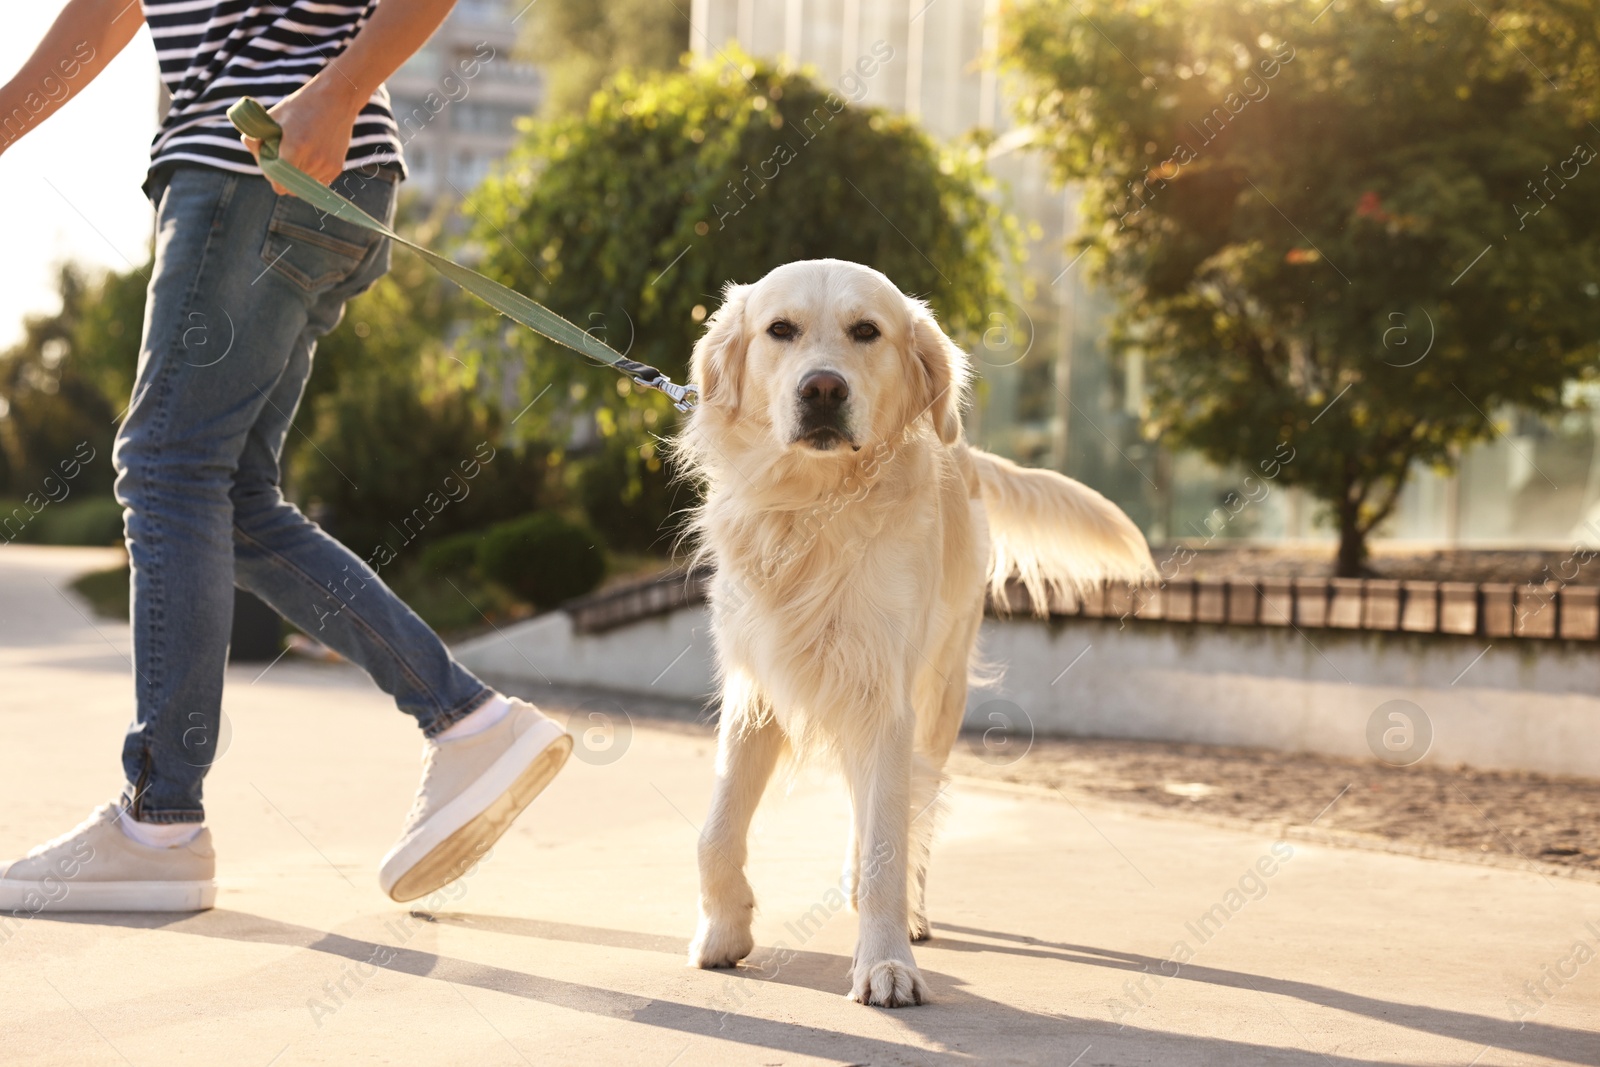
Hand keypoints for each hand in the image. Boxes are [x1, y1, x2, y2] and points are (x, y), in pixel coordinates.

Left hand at [241, 76, 364, 194]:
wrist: (336, 99)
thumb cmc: (300, 106)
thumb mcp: (274, 116)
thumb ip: (256, 135)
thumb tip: (250, 147)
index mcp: (294, 148)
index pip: (279, 183)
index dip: (272, 177)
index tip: (271, 165)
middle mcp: (312, 160)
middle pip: (291, 188)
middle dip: (283, 177)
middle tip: (283, 159)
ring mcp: (326, 166)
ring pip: (305, 187)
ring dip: (298, 177)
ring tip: (298, 155)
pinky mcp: (336, 168)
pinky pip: (318, 183)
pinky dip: (311, 175)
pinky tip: (311, 157)